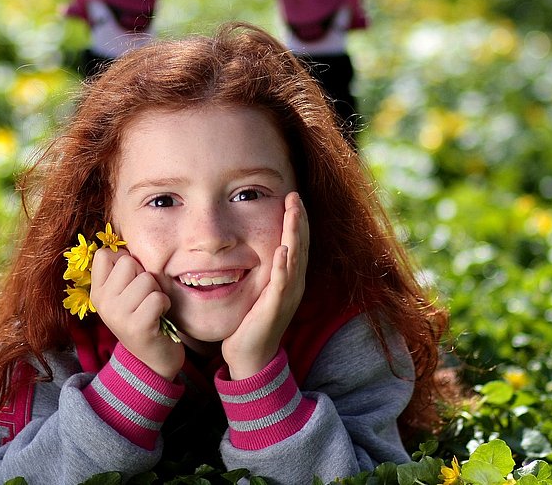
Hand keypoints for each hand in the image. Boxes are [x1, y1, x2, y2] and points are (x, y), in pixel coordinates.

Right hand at [90, 248, 184, 379]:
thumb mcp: (124, 295)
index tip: (131, 281)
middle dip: (144, 276)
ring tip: (152, 308)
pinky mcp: (137, 327)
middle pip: (129, 262)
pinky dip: (164, 305)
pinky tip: (159, 317)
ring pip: (147, 279)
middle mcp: (103, 302)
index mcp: (97, 291)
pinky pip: (158, 298)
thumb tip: (124, 244)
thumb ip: (122, 272)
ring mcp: (118, 315)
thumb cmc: (142, 318)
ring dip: (157, 292)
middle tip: (144, 297)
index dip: (125, 261)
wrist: (151, 361)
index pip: (105, 254)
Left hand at [221, 191, 308, 378]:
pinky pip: (281, 284)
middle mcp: (294, 286)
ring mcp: (287, 297)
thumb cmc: (252, 321)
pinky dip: (283, 266)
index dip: (297, 221)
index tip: (293, 198)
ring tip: (293, 213)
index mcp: (290, 280)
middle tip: (296, 197)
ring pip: (295, 260)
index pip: (297, 244)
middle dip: (299, 221)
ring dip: (294, 236)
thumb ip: (264, 269)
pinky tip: (282, 250)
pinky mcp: (275, 308)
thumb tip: (259, 247)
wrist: (250, 355)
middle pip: (301, 247)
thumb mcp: (260, 289)